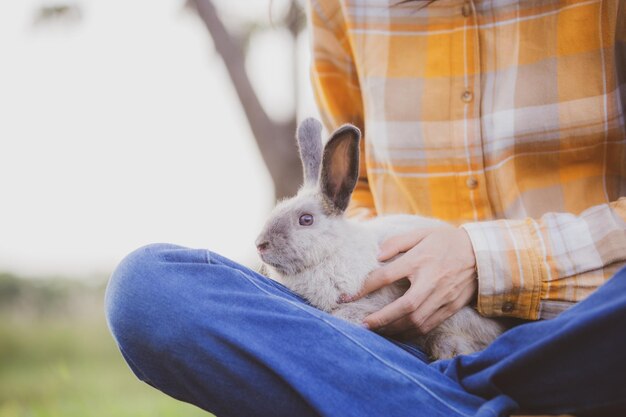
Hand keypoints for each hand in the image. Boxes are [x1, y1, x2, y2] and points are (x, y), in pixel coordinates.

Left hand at [345, 228, 477, 337]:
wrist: (483, 253)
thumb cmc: (447, 241)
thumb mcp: (422, 233)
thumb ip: (397, 242)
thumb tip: (376, 255)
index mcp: (420, 260)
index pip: (386, 276)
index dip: (364, 288)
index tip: (347, 296)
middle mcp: (430, 281)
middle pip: (403, 307)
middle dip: (381, 319)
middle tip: (363, 324)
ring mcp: (442, 297)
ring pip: (416, 321)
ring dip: (394, 329)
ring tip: (377, 331)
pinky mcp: (450, 307)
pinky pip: (429, 325)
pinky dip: (411, 332)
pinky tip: (398, 333)